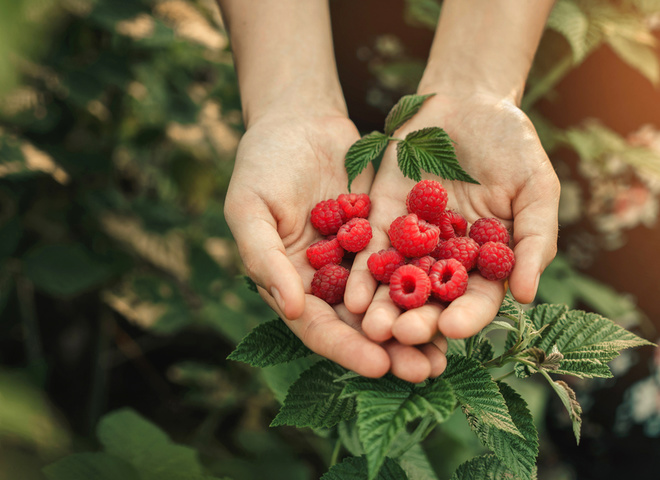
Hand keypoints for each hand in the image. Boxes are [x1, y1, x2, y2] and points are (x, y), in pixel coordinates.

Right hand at [224, 111, 446, 381]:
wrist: (299, 120)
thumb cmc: (263, 164)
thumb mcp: (250, 208)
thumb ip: (265, 258)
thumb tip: (293, 310)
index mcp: (291, 283)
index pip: (318, 328)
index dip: (347, 349)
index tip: (378, 366)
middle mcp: (327, 280)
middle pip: (360, 326)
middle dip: (392, 350)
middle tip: (426, 371)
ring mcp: (358, 260)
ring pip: (389, 302)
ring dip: (416, 327)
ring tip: (447, 353)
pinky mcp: (384, 236)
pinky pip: (409, 264)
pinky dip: (430, 283)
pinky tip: (457, 300)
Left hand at [346, 92, 559, 351]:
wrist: (469, 101)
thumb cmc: (513, 146)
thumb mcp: (536, 188)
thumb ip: (535, 239)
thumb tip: (527, 296)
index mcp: (484, 260)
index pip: (475, 297)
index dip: (466, 316)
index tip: (452, 329)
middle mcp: (445, 257)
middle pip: (430, 298)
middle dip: (416, 318)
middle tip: (401, 336)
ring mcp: (411, 239)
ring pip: (395, 280)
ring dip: (382, 305)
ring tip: (369, 327)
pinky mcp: (381, 216)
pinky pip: (369, 248)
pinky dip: (361, 271)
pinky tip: (351, 294)